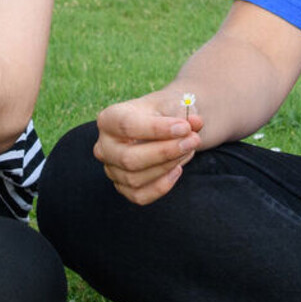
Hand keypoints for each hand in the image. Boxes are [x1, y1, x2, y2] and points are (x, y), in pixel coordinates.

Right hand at [90, 90, 207, 203]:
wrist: (161, 127)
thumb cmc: (162, 113)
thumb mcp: (173, 105)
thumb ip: (184, 113)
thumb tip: (196, 123)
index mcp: (108, 119)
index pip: (127, 126)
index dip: (158, 129)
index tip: (185, 127)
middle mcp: (104, 146)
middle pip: (128, 158)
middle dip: (165, 152)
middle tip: (194, 140)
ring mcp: (111, 169)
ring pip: (135, 178)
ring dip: (168, 166)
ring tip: (188, 150)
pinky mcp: (122, 187)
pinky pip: (139, 196)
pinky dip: (162, 186)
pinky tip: (177, 169)